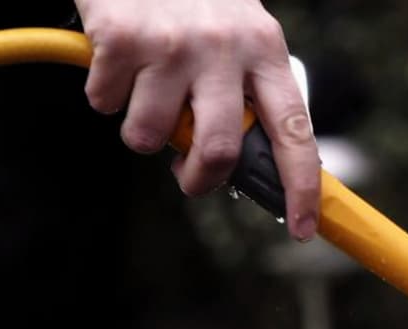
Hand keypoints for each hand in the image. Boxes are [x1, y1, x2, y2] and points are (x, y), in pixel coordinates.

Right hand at [75, 0, 320, 238]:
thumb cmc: (200, 2)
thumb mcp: (244, 37)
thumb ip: (251, 94)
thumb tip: (253, 169)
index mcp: (267, 52)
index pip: (296, 133)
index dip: (300, 187)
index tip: (302, 227)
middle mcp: (226, 48)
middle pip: (220, 151)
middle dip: (201, 180)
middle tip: (190, 179)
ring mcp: (172, 44)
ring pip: (149, 136)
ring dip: (141, 132)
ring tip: (147, 97)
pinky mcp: (121, 39)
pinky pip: (105, 103)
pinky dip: (105, 94)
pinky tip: (119, 63)